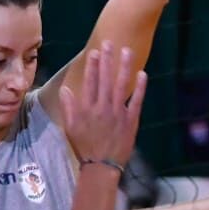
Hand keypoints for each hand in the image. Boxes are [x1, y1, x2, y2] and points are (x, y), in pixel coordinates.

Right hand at [60, 40, 145, 168]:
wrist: (102, 166)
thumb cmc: (84, 147)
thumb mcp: (70, 128)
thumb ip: (68, 107)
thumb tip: (66, 89)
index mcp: (87, 109)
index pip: (90, 82)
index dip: (92, 66)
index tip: (94, 52)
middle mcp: (103, 108)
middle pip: (106, 80)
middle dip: (107, 60)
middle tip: (109, 43)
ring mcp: (118, 114)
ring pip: (121, 86)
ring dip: (124, 67)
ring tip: (127, 51)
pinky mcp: (131, 121)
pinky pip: (137, 101)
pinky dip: (140, 87)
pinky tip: (142, 73)